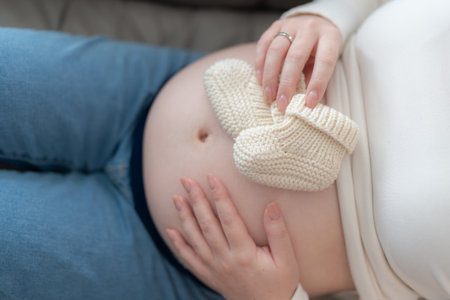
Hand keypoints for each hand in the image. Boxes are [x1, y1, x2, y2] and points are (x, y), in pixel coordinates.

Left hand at [166, 174, 299, 299]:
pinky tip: (170, 231)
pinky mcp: (209, 276)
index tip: (211, 178)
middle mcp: (224, 260)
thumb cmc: (280, 283)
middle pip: (207, 225)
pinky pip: (189, 260)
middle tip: (186, 180)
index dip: (220, 196)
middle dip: (196, 200)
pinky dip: (178, 245)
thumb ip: (278, 232)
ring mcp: (214, 269)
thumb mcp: (287, 259)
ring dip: (184, 217)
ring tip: (176, 198)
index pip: (228, 219)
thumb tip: (271, 206)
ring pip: (195, 239)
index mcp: (244, 253)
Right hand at [255, 14, 342, 110]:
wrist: (314, 23)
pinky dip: (260, 65)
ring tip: (268, 96)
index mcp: (330, 37)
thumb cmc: (321, 49)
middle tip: (282, 105)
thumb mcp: (324, 62)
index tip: (309, 104)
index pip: (325, 62)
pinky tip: (260, 81)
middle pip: (295, 57)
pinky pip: (263, 45)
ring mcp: (291, 24)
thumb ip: (314, 79)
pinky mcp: (275, 26)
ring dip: (270, 77)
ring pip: (276, 51)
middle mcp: (310, 27)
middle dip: (287, 84)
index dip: (317, 84)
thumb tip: (304, 104)